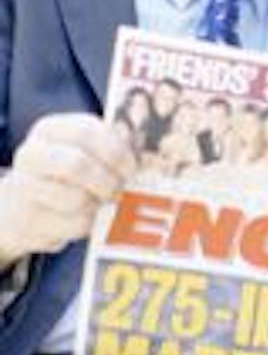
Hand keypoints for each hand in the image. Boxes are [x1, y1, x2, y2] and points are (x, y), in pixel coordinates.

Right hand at [0, 113, 136, 262]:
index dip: (116, 152)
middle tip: (119, 190)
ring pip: (73, 199)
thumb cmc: (71, 175)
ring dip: (98, 205)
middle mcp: (33, 154)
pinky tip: (87, 218)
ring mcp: (25, 187)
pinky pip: (71, 224)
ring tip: (101, 203)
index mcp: (53, 130)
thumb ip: (115, 150)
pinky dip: (88, 224)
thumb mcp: (88, 154)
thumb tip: (154, 161)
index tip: (131, 169)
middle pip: (76, 165)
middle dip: (107, 182)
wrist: (27, 206)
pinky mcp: (29, 218)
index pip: (86, 132)